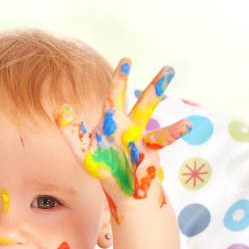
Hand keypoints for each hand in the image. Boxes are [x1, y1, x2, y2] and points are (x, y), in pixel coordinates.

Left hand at [57, 60, 191, 201]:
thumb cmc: (103, 167)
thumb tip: (59, 108)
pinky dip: (176, 131)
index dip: (118, 80)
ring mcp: (139, 134)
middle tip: (138, 61)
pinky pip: (163, 138)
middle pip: (128, 98)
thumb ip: (71, 131)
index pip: (112, 97)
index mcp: (111, 121)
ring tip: (169, 72)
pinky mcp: (149, 148)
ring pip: (147, 109)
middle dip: (130, 81)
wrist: (123, 187)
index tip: (126, 61)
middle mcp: (126, 123)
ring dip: (156, 91)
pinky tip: (189, 124)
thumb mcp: (82, 151)